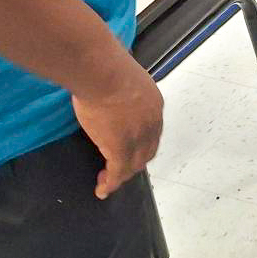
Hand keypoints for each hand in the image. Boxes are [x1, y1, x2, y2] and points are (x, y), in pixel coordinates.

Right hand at [71, 59, 164, 198]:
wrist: (103, 73)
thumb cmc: (107, 68)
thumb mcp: (122, 77)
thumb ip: (120, 87)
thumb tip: (108, 85)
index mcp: (154, 104)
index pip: (151, 130)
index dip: (141, 142)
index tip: (129, 147)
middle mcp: (152, 123)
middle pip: (147, 150)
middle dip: (134, 161)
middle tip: (119, 168)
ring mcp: (138, 138)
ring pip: (134, 164)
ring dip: (123, 174)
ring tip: (109, 180)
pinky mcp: (121, 149)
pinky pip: (117, 173)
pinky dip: (111, 183)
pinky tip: (102, 189)